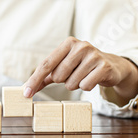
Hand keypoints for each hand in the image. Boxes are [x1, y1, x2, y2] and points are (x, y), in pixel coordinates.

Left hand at [23, 37, 137, 103]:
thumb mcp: (63, 67)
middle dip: (64, 81)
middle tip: (74, 74)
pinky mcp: (104, 66)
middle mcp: (81, 46)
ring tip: (84, 76)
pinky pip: (85, 86)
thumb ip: (45, 77)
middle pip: (58, 76)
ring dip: (76, 84)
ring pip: (71, 83)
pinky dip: (87, 87)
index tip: (26, 94)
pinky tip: (93, 79)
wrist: (112, 66)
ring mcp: (93, 55)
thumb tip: (26, 89)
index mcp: (68, 43)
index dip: (34, 80)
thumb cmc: (82, 67)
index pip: (46, 64)